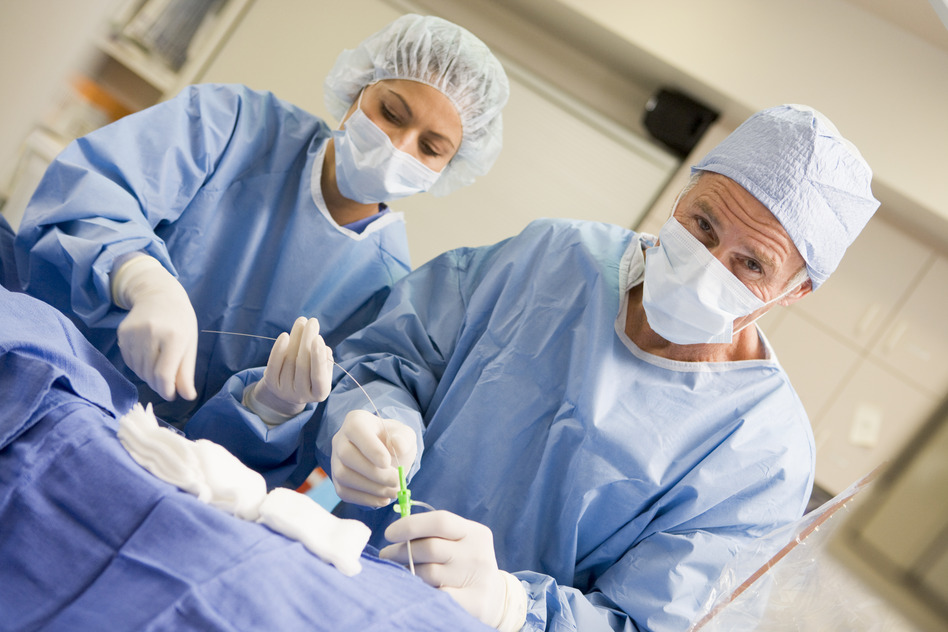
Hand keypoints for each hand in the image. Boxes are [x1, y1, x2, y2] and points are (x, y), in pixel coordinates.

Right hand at [113, 256, 197, 400]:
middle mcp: (151, 334)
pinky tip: (147, 358)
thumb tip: (187, 396)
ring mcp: (134, 333)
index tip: (170, 395)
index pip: (163, 374)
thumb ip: (186, 372)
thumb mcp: (189, 344)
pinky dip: (138, 366)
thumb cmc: (180, 322)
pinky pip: (128, 361)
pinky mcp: (122, 333)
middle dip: (158, 385)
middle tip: (166, 385)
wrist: (159, 294)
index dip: (166, 390)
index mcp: (174, 337)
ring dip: (148, 376)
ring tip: (158, 368)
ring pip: (138, 370)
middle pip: (149, 374)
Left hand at [246, 317, 333, 420]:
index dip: (318, 358)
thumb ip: (325, 361)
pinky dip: (278, 350)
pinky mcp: (271, 384)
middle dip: (307, 340)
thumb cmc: (311, 376)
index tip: (318, 338)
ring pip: (290, 361)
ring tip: (302, 322)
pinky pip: (273, 365)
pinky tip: (285, 336)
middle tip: (312, 322)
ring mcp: (284, 391)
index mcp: (320, 393)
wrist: (288, 391)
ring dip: (296, 338)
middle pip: (302, 365)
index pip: (319, 376)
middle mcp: (301, 395)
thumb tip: (322, 348)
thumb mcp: (321, 371)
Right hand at [330, 409, 416, 506]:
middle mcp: (340, 439)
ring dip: (372, 488)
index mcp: (356, 421)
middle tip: (396, 481)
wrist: (387, 455)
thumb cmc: (394, 441)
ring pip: (343, 476)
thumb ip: (404, 438)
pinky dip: (365, 499)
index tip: (387, 462)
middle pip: (347, 455)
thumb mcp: (405, 434)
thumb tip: (398, 445)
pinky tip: (384, 498)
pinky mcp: (337, 480)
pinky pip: (344, 492)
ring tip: (394, 490)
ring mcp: (336, 460)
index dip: (370, 448)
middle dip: (374, 473)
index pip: (356, 430)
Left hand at [380, 511, 525, 629]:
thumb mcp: (459, 543)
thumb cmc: (464, 564)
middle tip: (387, 555)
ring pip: (428, 573)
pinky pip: (435, 595)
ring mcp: (478, 579)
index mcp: (475, 533)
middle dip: (401, 551)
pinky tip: (415, 590)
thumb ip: (434, 535)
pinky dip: (421, 592)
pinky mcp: (474, 603)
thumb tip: (396, 532)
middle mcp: (478, 553)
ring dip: (406, 573)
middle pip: (429, 548)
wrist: (494, 598)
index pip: (440, 521)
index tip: (389, 533)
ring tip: (400, 572)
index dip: (410, 525)